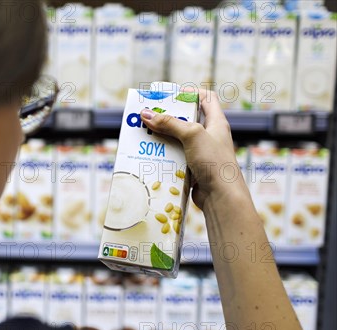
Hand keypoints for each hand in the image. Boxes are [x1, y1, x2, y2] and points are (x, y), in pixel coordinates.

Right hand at [140, 90, 244, 209]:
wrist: (221, 196)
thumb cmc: (214, 162)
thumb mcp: (192, 135)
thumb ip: (170, 123)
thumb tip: (146, 113)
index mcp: (216, 123)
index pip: (207, 99)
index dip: (191, 93)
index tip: (172, 96)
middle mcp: (210, 136)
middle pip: (188, 120)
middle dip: (169, 118)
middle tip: (151, 116)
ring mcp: (202, 154)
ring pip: (179, 140)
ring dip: (163, 138)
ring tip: (146, 135)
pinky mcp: (193, 169)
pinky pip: (176, 158)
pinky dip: (165, 156)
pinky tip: (152, 156)